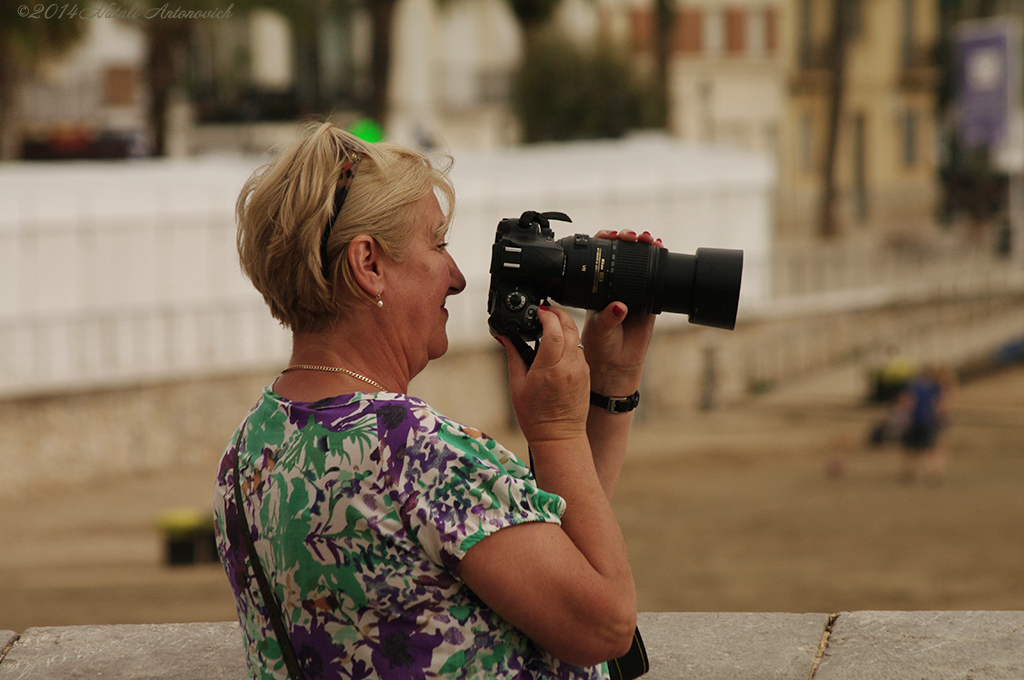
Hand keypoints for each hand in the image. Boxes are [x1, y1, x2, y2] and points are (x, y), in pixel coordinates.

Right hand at [497, 306, 589, 443]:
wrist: (559, 437)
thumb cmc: (536, 416)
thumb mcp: (517, 385)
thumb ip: (513, 356)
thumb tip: (504, 336)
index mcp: (550, 369)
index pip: (554, 331)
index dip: (546, 315)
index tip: (538, 311)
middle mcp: (568, 367)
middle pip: (569, 327)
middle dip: (557, 313)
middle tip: (544, 310)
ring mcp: (580, 370)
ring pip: (576, 336)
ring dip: (564, 325)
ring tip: (549, 325)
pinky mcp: (585, 374)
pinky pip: (579, 349)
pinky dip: (569, 340)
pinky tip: (557, 344)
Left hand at [581, 230, 660, 395]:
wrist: (616, 362)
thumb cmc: (600, 343)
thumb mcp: (598, 328)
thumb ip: (608, 317)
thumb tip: (620, 306)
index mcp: (597, 286)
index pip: (600, 256)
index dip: (605, 240)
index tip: (610, 235)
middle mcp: (615, 284)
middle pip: (622, 253)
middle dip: (627, 238)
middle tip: (630, 236)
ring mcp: (633, 290)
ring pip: (640, 261)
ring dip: (645, 246)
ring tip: (648, 240)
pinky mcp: (650, 300)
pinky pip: (656, 279)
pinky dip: (660, 263)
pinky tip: (660, 251)